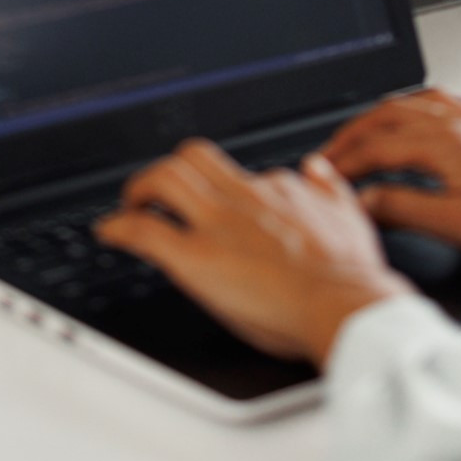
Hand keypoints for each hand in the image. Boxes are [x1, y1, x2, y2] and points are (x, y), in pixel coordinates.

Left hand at [94, 141, 411, 367]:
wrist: (345, 303)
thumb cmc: (351, 273)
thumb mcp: (348, 215)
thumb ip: (328, 189)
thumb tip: (315, 168)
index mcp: (276, 191)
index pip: (237, 173)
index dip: (217, 187)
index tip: (210, 199)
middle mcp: (241, 198)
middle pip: (190, 157)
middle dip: (165, 170)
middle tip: (152, 191)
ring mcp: (216, 225)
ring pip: (163, 180)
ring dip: (138, 189)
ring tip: (129, 206)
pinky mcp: (195, 258)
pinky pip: (145, 232)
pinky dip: (120, 228)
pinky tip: (110, 233)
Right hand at [323, 90, 460, 275]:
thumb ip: (407, 209)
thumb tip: (364, 201)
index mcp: (449, 144)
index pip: (377, 147)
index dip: (343, 164)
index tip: (321, 179)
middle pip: (387, 117)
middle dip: (349, 136)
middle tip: (326, 158)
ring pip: (411, 105)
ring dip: (376, 119)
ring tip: (356, 138)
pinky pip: (439, 104)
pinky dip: (411, 108)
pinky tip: (413, 121)